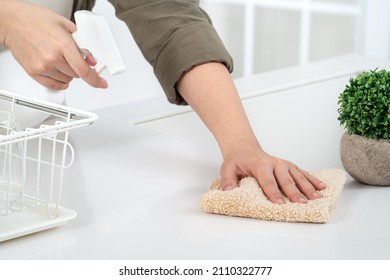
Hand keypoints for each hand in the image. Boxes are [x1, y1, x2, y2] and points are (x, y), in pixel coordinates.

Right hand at [0, 1, 106, 89]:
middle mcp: (51, 57)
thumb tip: (91, 59)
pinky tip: (58, 71)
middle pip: (77, 75)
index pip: (83, 69)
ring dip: (68, 73)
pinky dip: (60, 81)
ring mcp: (42, 66)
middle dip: (79, 67)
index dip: (95, 79)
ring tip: (60, 58)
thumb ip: (81, 43)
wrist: (12, 22)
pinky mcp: (33, 72)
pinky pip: (54, 85)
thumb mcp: (65, 25)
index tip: (101, 84)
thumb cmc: (36, 20)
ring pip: (67, 80)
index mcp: (62, 44)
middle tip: (71, 56)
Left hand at [177, 62, 325, 203]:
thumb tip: (230, 192)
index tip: (279, 203)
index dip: (273, 193)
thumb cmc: (236, 161)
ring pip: (297, 177)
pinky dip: (313, 180)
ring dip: (307, 188)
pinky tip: (322, 187)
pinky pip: (303, 173)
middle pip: (285, 180)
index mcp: (260, 165)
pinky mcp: (289, 166)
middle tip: (302, 204)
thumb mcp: (227, 169)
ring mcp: (284, 164)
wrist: (244, 149)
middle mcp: (274, 163)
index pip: (267, 181)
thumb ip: (228, 181)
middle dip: (294, 193)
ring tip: (316, 198)